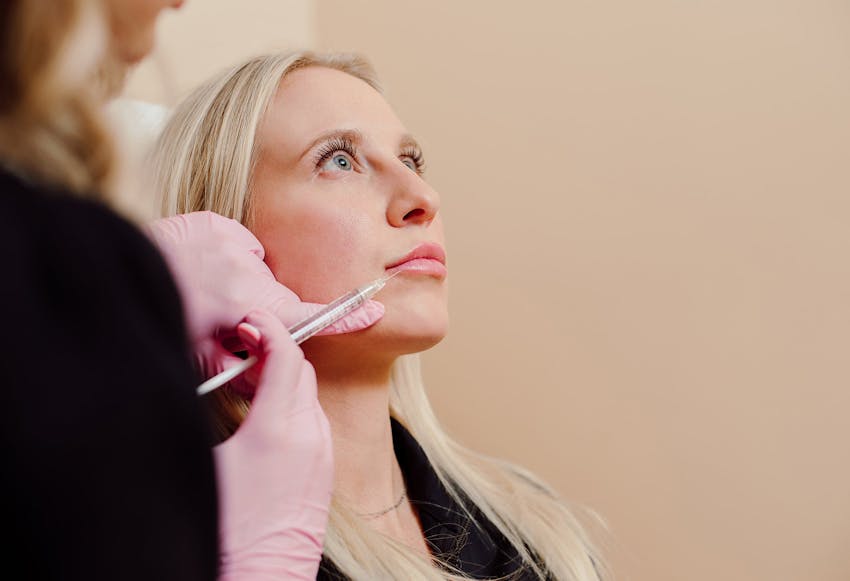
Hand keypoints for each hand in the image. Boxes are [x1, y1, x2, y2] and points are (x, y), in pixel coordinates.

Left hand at [146, 211, 383, 384]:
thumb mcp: (201, 357)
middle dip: (260, 308)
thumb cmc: (160, 319)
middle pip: (276, 294)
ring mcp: (232, 239)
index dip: (347, 317)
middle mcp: (247, 267)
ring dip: (240, 282)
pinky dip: (225, 257)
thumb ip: (244, 365)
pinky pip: (235, 244)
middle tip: (223, 318)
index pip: (308, 315)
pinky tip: (197, 268)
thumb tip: (270, 372)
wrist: (117, 274)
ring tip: (202, 290)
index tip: (375, 311)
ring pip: (256, 269)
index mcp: (248, 303)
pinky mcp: (216, 222)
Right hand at [215, 310, 332, 580]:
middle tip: (246, 346)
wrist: (260, 579)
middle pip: (302, 370)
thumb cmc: (226, 529)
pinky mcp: (325, 472)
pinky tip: (269, 417)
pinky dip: (296, 405)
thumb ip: (205, 413)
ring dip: (287, 378)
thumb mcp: (205, 461)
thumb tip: (197, 382)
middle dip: (277, 350)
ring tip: (253, 380)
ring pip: (310, 395)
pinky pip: (315, 421)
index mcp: (278, 427)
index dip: (269, 329)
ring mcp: (323, 454)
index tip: (250, 320)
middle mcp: (310, 435)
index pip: (286, 355)